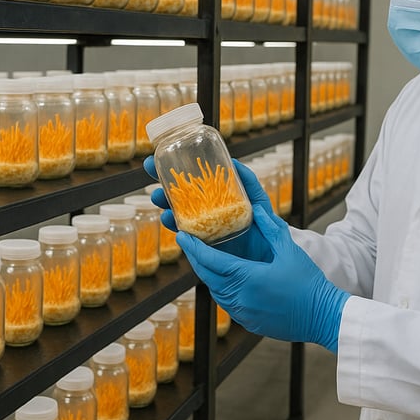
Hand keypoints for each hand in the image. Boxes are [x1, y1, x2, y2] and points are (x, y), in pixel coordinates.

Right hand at [143, 156, 274, 261]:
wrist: (269, 265)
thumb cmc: (267, 230)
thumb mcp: (259, 202)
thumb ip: (249, 184)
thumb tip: (235, 163)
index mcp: (218, 197)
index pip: (195, 179)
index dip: (179, 167)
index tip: (164, 154)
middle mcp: (208, 211)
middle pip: (182, 194)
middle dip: (164, 180)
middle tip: (149, 168)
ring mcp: (204, 228)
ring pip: (179, 213)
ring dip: (167, 203)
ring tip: (157, 197)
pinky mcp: (203, 246)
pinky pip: (186, 235)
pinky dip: (177, 227)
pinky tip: (170, 220)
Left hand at [177, 204, 350, 352]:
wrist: (323, 317)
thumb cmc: (309, 282)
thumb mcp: (290, 250)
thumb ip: (271, 229)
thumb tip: (257, 210)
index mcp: (248, 278)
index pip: (211, 261)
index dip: (193, 248)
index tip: (182, 236)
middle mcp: (240, 298)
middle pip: (208, 277)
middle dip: (195, 260)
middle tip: (188, 244)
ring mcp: (243, 313)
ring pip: (215, 291)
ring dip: (208, 274)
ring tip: (203, 259)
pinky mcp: (249, 323)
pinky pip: (227, 303)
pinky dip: (221, 289)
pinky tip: (224, 278)